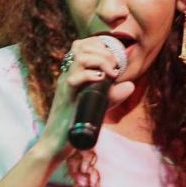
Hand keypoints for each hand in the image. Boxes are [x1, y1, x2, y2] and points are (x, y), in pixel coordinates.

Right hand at [38, 36, 134, 157]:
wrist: (55, 142)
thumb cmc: (75, 124)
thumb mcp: (97, 105)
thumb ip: (111, 95)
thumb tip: (130, 85)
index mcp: (72, 73)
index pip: (80, 45)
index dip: (98, 44)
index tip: (112, 57)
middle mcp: (66, 75)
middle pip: (80, 46)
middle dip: (103, 52)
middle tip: (114, 68)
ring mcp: (64, 84)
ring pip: (79, 58)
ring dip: (100, 61)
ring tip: (109, 73)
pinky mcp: (65, 97)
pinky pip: (74, 78)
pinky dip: (90, 76)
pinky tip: (101, 80)